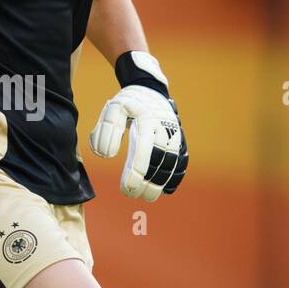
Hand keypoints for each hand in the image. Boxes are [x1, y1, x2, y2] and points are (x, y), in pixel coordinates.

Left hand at [89, 52, 188, 200]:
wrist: (151, 91)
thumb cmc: (129, 102)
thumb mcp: (113, 109)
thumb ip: (106, 130)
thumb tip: (106, 155)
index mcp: (148, 121)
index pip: (143, 151)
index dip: (136, 172)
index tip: (126, 188)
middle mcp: (165, 130)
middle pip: (159, 161)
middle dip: (147, 182)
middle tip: (132, 194)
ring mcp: (175, 136)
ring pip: (171, 164)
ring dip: (160, 183)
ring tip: (147, 196)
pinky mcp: (180, 141)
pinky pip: (181, 162)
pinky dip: (175, 177)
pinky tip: (165, 190)